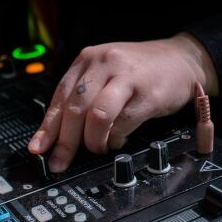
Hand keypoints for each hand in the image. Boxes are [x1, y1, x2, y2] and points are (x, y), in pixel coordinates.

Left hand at [28, 33, 217, 171]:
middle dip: (66, 141)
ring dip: (93, 140)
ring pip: (96, 116)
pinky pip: (123, 123)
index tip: (38, 149)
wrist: (183, 59)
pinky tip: (117, 140)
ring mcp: (126, 77)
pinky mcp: (148, 93)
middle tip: (60, 161)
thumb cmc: (140, 72)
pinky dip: (116, 139)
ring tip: (97, 148)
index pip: (59, 97)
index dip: (47, 128)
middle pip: (75, 109)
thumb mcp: (105, 75)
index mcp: (87, 60)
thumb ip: (83, 99)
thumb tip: (58, 136)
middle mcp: (104, 64)